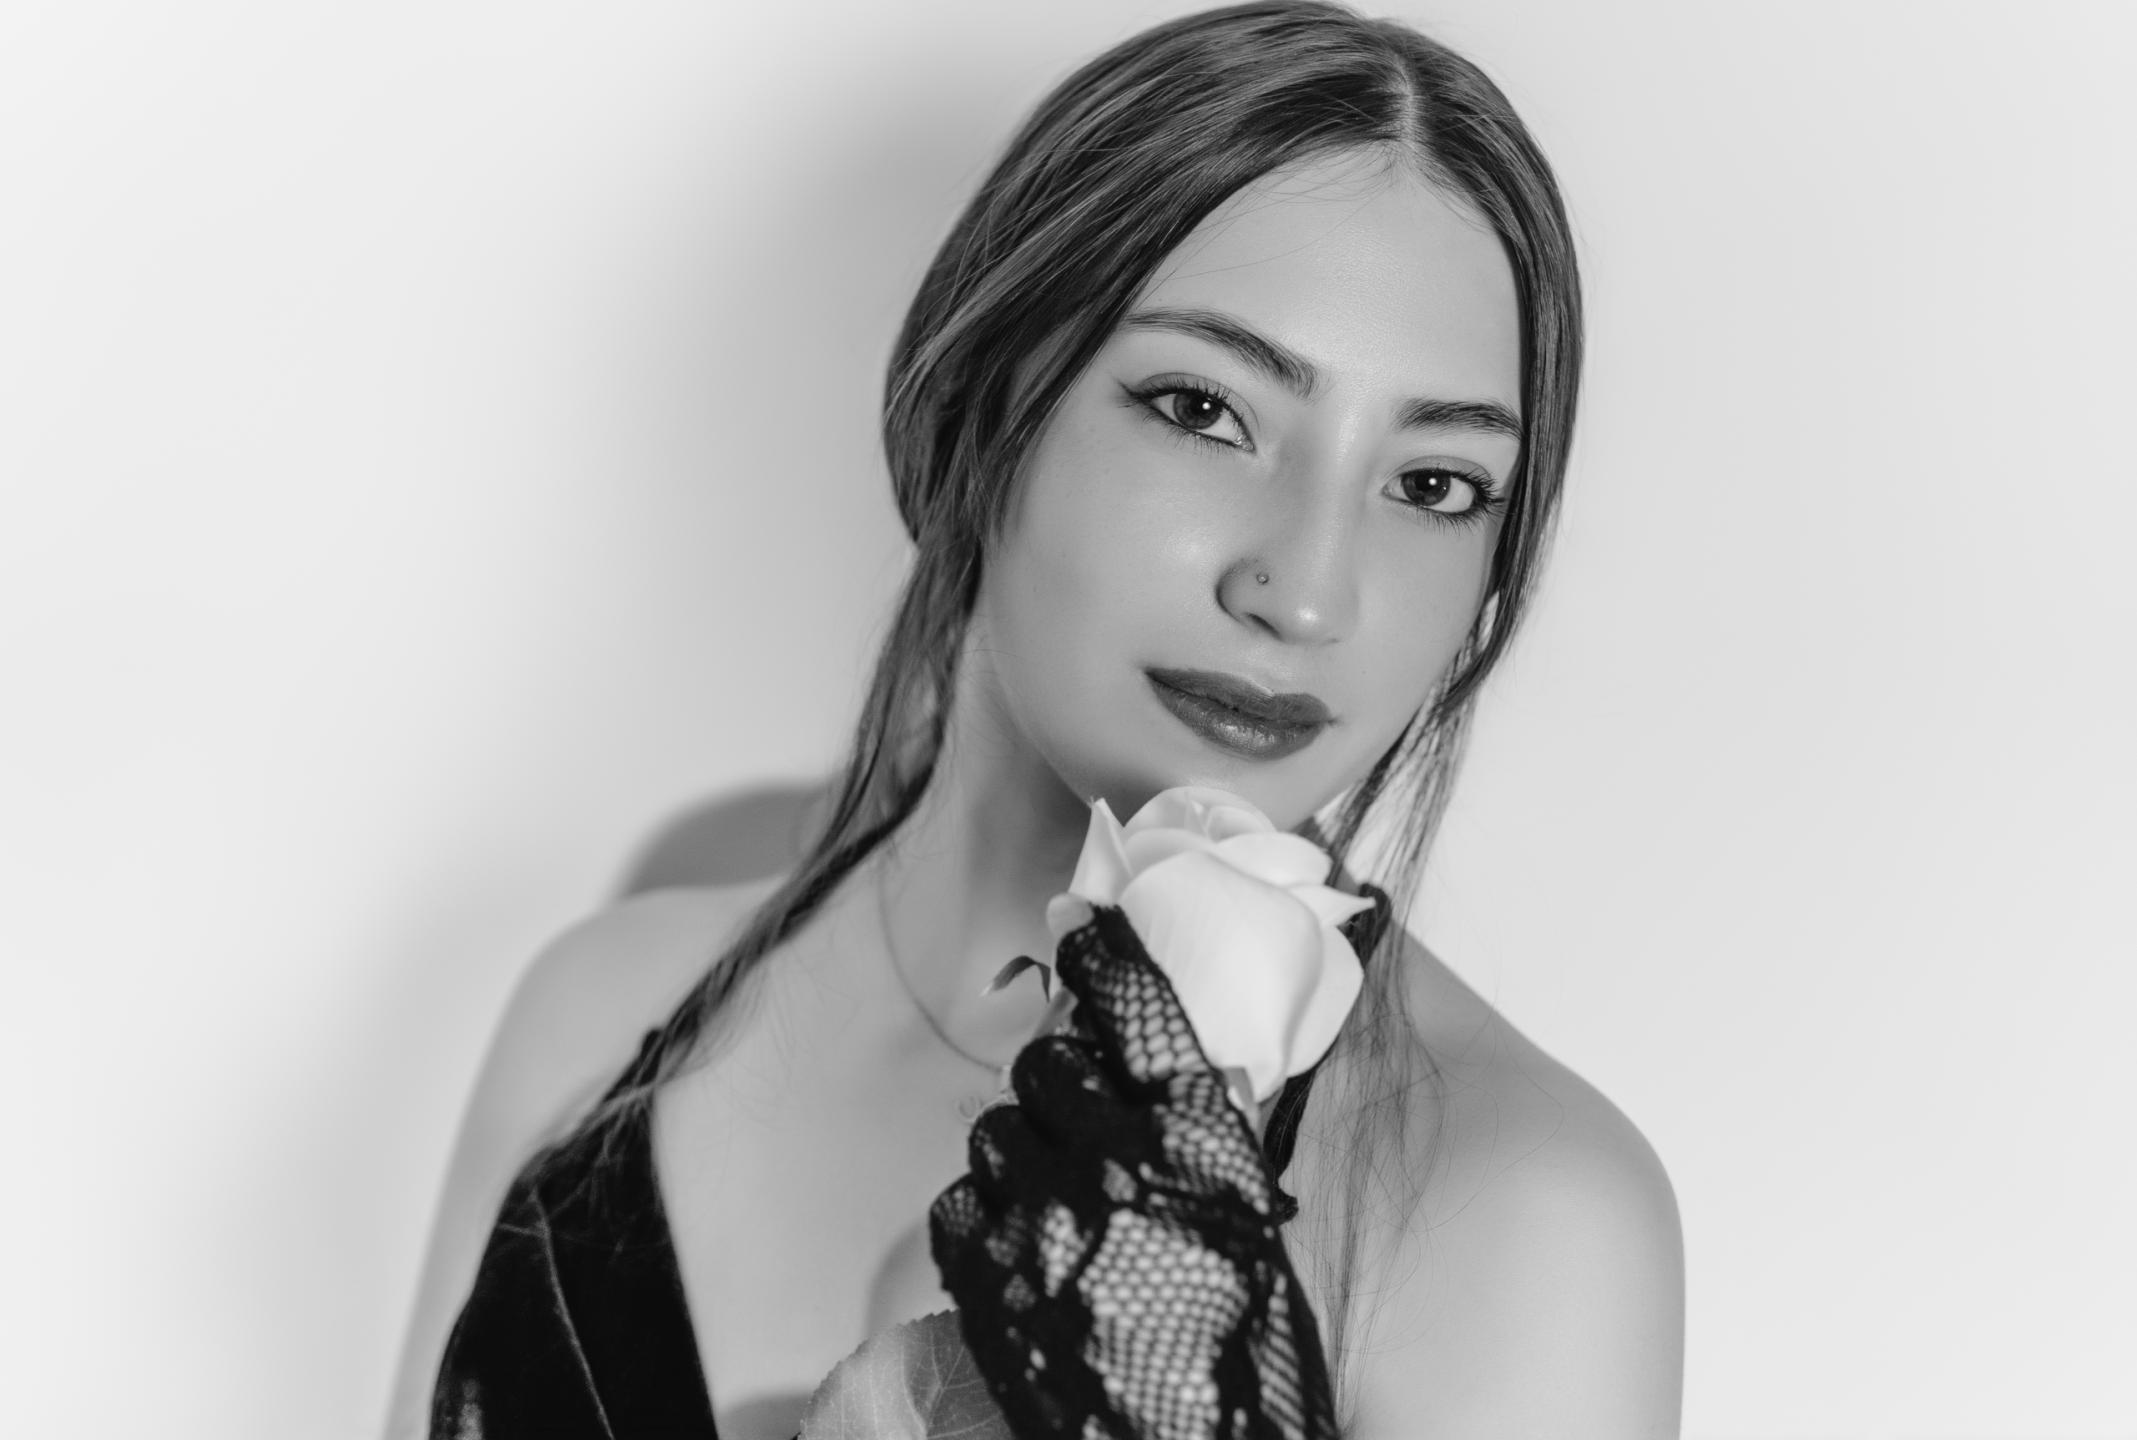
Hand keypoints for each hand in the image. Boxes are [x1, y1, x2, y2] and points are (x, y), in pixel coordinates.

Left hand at [928, 903, 1340, 1439]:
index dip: (1106, 957)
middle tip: (1081, 1115)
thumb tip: (1157, 1072)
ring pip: (994, 1130)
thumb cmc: (1247, 1355)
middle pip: (1048, 1062)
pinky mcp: (986, 1282)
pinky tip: (1023, 1246)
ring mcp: (1040, 1223)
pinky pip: (957, 1203)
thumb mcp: (1252, 1224)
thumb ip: (1200, 1138)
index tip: (1087, 933)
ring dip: (1022, 1151)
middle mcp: (1115, 1165)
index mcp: (1199, 1145)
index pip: (1138, 1008)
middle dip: (1061, 1079)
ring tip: (1059, 1199)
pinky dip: (984, 1216)